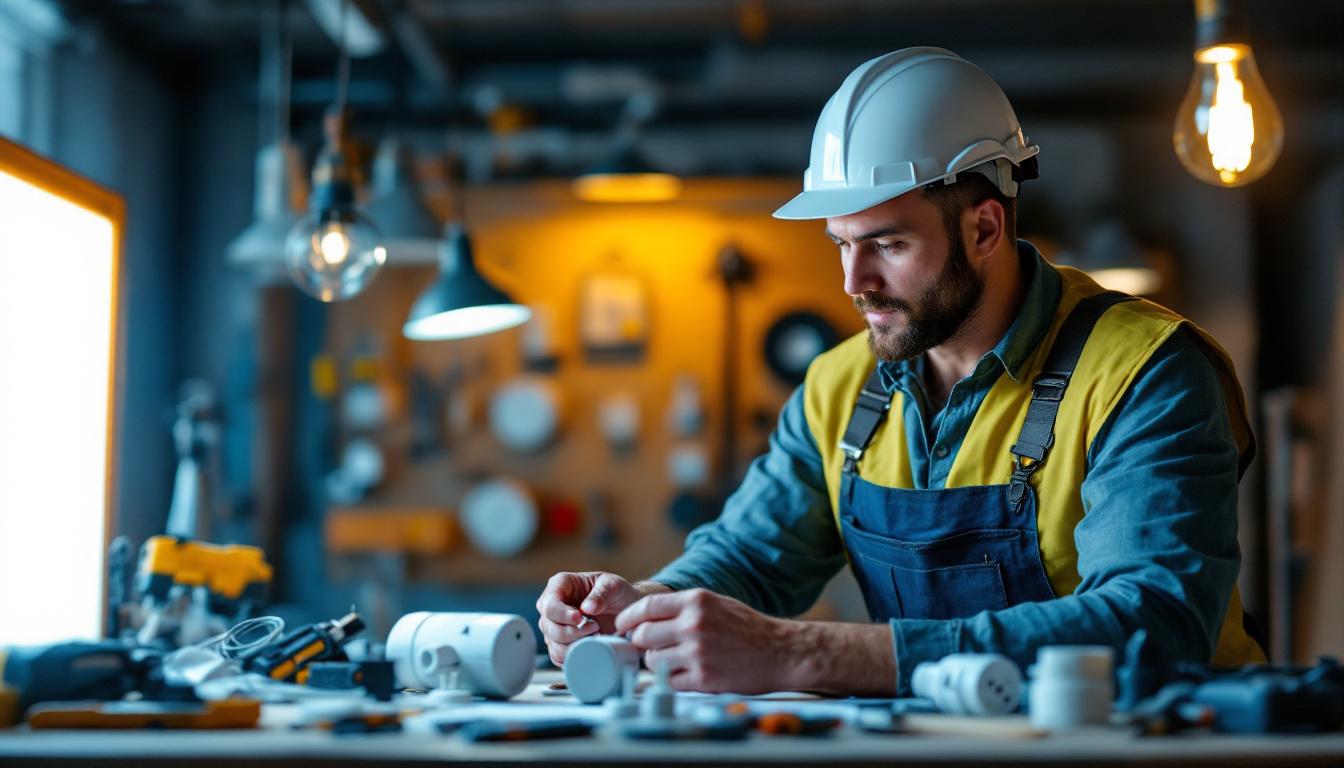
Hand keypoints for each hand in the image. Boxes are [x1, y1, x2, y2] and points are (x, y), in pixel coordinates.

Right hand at [535, 571, 644, 665]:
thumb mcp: (614, 586)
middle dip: (572, 632)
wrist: (625, 611)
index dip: (562, 614)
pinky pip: (558, 656)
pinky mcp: (559, 644)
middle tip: (595, 627)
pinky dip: (575, 655)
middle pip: (548, 626)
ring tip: (595, 636)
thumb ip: (602, 593)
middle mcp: (552, 606)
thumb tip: (587, 608)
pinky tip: (590, 646)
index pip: (549, 604)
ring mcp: (553, 626)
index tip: (580, 618)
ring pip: (553, 644)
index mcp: (560, 585)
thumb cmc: (617, 593)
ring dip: (575, 645)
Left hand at [614, 588, 798, 693]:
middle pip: (642, 635)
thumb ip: (682, 608)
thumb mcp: (715, 603)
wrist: (781, 652)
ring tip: (675, 660)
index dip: (628, 618)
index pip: (645, 607)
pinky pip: (669, 681)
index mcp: (696, 601)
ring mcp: (697, 653)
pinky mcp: (703, 679)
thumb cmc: (748, 627)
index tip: (621, 626)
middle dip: (640, 642)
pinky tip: (685, 673)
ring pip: (652, 660)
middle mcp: (693, 624)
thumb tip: (644, 617)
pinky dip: (672, 679)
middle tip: (648, 646)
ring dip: (657, 662)